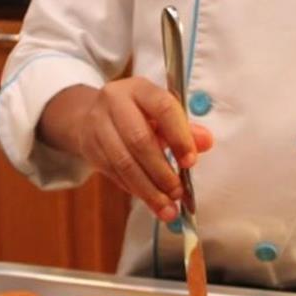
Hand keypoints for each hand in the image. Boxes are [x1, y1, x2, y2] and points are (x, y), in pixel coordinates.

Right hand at [39, 80, 213, 220]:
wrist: (93, 113)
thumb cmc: (137, 113)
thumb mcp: (162, 113)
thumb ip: (185, 128)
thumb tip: (205, 142)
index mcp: (139, 89)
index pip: (163, 108)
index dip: (179, 137)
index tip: (190, 162)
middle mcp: (115, 102)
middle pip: (139, 140)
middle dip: (161, 171)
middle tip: (177, 192)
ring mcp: (98, 125)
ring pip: (124, 163)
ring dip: (148, 189)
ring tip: (167, 206)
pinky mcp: (90, 148)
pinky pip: (114, 174)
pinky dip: (134, 190)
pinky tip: (150, 200)